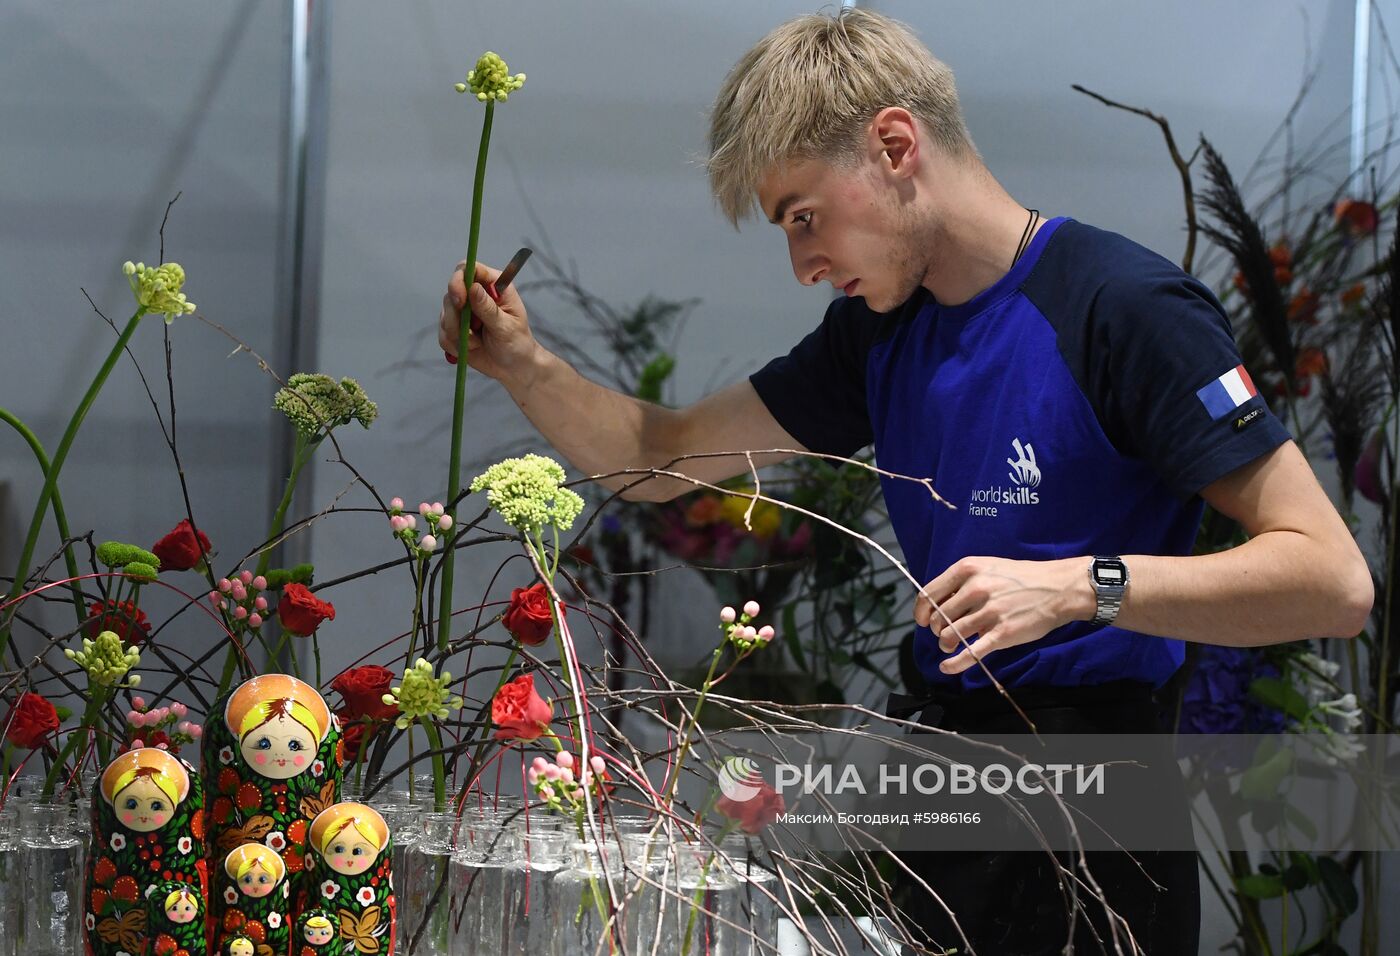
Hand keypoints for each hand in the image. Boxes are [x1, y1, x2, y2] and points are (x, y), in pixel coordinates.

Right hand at [439, 260, 538, 383]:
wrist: (513, 367)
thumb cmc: (517, 344)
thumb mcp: (506, 327)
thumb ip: (488, 308)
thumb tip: (473, 288)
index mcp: (493, 286)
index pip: (468, 269)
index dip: (459, 280)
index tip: (460, 300)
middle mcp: (475, 294)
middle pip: (451, 291)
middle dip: (456, 314)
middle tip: (471, 331)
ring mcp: (463, 311)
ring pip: (444, 315)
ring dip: (458, 334)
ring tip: (477, 343)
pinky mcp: (454, 328)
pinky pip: (443, 334)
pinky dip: (455, 345)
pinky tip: (472, 348)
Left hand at [913, 556, 1094, 675]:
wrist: (1057, 588)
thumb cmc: (1021, 578)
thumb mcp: (987, 568)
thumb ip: (962, 583)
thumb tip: (938, 604)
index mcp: (968, 570)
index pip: (929, 594)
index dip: (920, 611)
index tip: (921, 620)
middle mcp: (976, 589)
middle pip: (938, 618)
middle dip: (935, 630)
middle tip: (943, 633)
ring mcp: (989, 612)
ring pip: (950, 635)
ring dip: (945, 645)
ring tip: (950, 646)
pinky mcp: (1002, 633)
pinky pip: (971, 653)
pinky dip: (955, 664)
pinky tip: (947, 667)